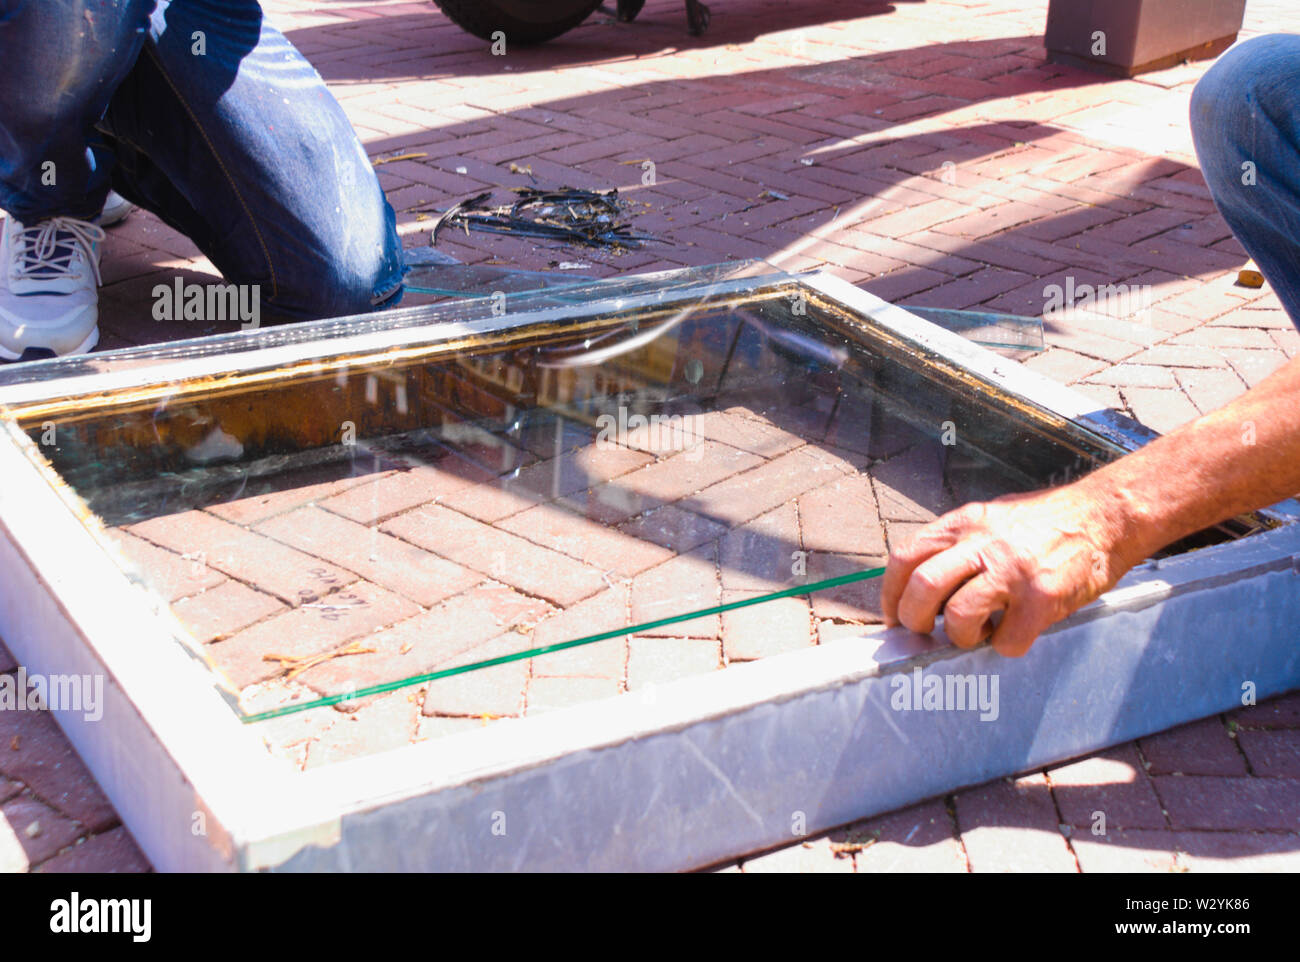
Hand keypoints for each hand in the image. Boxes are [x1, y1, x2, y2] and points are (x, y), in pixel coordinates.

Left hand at [881, 483, 1137, 655]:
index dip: (891, 595)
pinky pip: (1007, 640)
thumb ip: (956, 546)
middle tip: (927, 633)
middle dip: (916, 621)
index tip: (896, 618)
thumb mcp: (990, 519)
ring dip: (961, 637)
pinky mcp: (1043, 597)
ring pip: (959, 616)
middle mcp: (983, 543)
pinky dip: (1004, 646)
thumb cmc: (1044, 523)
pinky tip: (1014, 633)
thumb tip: (920, 586)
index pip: (904, 558)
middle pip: (923, 589)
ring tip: (977, 633)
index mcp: (963, 523)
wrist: (1105, 516)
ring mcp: (1013, 570)